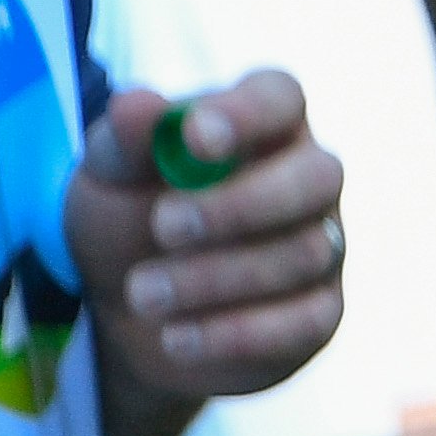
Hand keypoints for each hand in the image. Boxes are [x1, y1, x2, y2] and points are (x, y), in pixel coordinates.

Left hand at [72, 73, 348, 397]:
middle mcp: (308, 177)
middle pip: (317, 176)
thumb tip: (134, 106)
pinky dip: (235, 333)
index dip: (247, 115)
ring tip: (141, 294)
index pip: (280, 98)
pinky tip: (176, 337)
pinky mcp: (319, 312)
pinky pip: (303, 322)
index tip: (194, 138)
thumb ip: (125, 141)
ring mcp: (324, 244)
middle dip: (239, 206)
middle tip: (162, 227)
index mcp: (264, 123)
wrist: (127, 310)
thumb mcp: (111, 175)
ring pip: (303, 254)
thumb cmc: (128, 218)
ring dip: (214, 278)